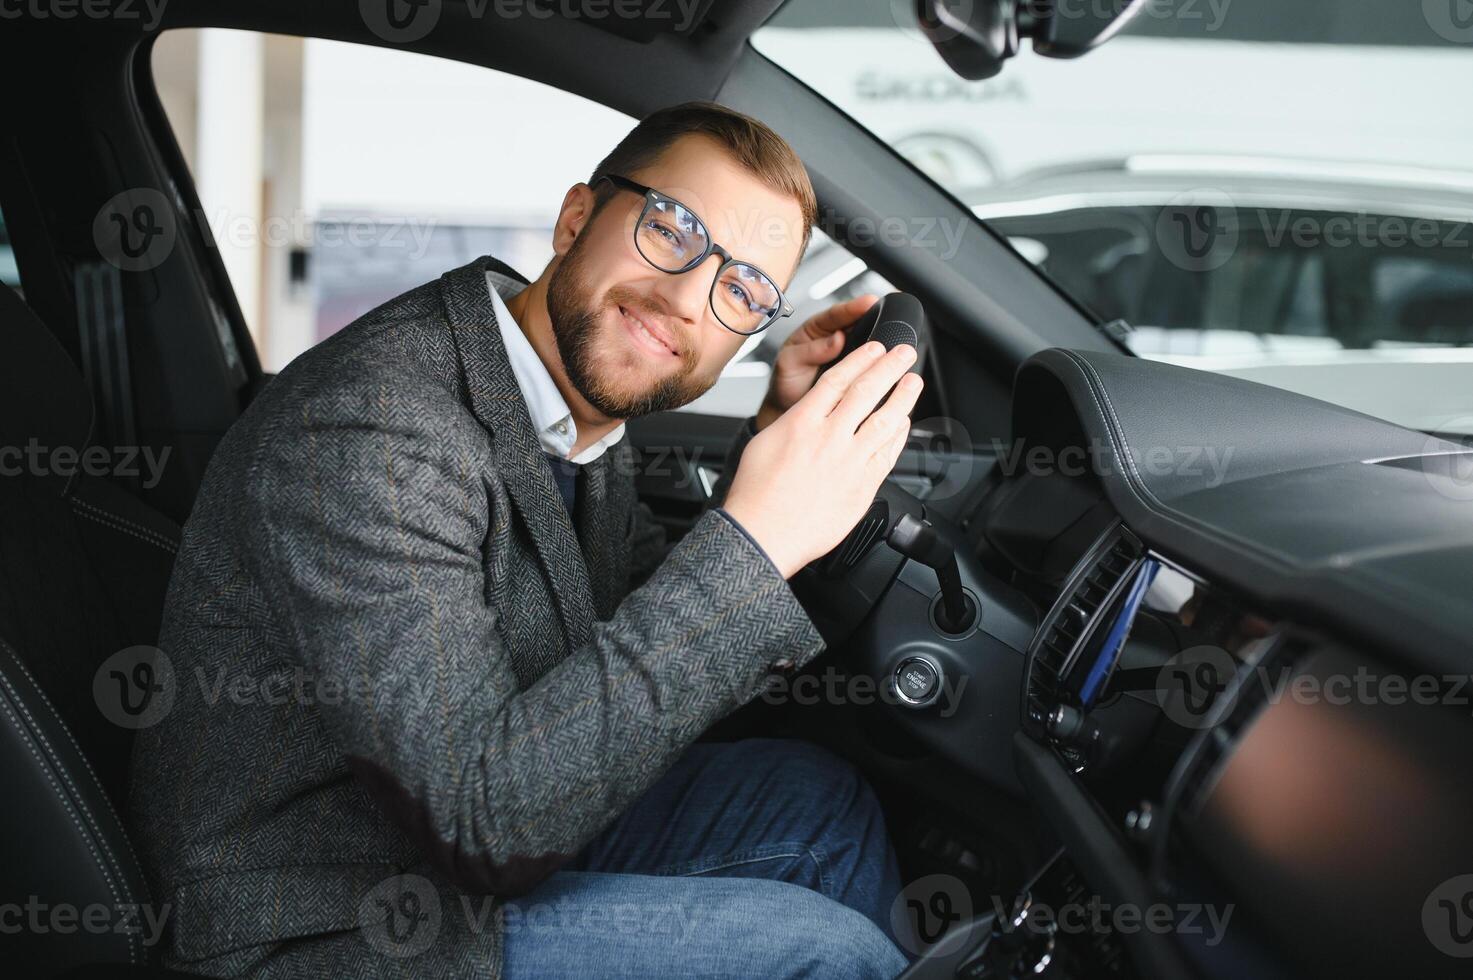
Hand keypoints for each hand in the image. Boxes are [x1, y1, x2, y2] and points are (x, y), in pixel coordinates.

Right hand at [724, 340, 922, 577]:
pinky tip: (904, 424)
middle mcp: (828, 437)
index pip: (838, 379)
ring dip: (903, 397)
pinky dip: (899, 436)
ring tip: (914, 382)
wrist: (762, 534)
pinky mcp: (862, 486)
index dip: (861, 360)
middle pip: (866, 392)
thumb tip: (813, 412)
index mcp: (802, 422)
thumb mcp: (765, 443)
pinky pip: (887, 454)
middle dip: (890, 367)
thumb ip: (794, 423)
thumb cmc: (756, 495)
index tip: (875, 349)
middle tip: (904, 354)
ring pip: (884, 420)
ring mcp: (848, 462)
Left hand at [755, 294, 879, 431]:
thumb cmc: (787, 382)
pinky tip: (891, 363)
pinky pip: (869, 365)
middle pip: (859, 324)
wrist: (789, 409)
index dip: (854, 307)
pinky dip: (880, 364)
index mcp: (816, 330)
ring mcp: (848, 356)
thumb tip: (836, 339)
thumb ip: (811, 350)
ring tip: (897, 337)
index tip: (869, 302)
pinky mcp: (856, 372)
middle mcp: (835, 339)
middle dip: (875, 318)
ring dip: (881, 342)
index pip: (837, 314)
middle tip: (891, 314)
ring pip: (868, 344)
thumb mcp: (791, 363)